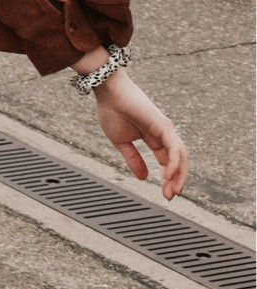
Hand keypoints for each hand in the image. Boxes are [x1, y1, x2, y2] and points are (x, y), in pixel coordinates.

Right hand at [93, 70, 187, 199]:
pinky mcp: (164, 125)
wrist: (107, 92)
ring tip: (171, 190)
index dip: (168, 178)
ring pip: (181, 156)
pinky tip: (168, 175)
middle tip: (170, 196)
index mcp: (154, 138)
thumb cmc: (111, 111)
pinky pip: (174, 148)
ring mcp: (166, 129)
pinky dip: (173, 163)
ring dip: (178, 175)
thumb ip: (133, 159)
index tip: (165, 194)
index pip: (167, 162)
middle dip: (176, 180)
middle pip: (178, 161)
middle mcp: (163, 134)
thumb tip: (142, 177)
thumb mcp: (121, 142)